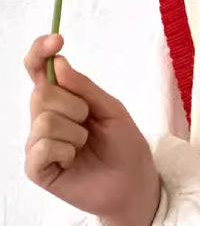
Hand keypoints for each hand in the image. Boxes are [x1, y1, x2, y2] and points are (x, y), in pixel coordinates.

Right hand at [24, 34, 160, 225]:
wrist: (136, 185)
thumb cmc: (126, 148)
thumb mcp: (113, 110)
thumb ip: (85, 87)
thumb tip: (56, 63)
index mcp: (61, 101)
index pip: (37, 70)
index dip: (40, 52)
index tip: (57, 40)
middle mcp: (44, 119)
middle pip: (42, 93)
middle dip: (74, 105)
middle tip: (91, 123)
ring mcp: (39, 144)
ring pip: (44, 120)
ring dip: (74, 132)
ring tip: (86, 146)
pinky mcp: (38, 168)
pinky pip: (41, 147)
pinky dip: (64, 150)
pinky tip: (74, 159)